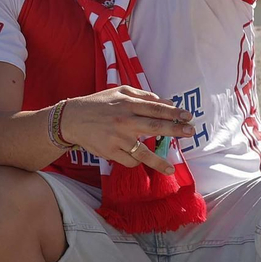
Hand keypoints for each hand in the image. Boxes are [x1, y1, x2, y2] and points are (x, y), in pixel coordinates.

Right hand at [58, 86, 195, 174]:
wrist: (70, 119)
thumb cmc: (96, 104)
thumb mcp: (117, 92)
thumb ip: (141, 96)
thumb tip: (164, 101)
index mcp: (127, 104)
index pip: (155, 108)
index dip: (173, 112)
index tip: (188, 116)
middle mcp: (123, 121)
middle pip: (155, 126)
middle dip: (175, 130)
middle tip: (190, 132)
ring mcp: (116, 138)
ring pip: (142, 152)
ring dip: (158, 161)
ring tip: (170, 168)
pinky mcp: (109, 151)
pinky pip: (128, 160)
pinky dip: (135, 161)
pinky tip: (139, 160)